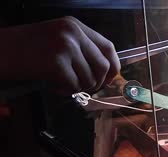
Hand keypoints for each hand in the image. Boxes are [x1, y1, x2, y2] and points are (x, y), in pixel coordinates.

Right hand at [0, 16, 119, 94]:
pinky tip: (53, 87)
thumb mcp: (57, 40)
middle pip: (103, 66)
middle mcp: (73, 33)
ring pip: (89, 79)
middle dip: (97, 83)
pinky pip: (74, 86)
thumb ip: (81, 50)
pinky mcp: (56, 62)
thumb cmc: (26, 50)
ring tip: (62, 85)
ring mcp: (65, 46)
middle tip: (83, 89)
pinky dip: (66, 92)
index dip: (113, 67)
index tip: (109, 80)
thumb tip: (106, 72)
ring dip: (78, 88)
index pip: (108, 47)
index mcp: (75, 26)